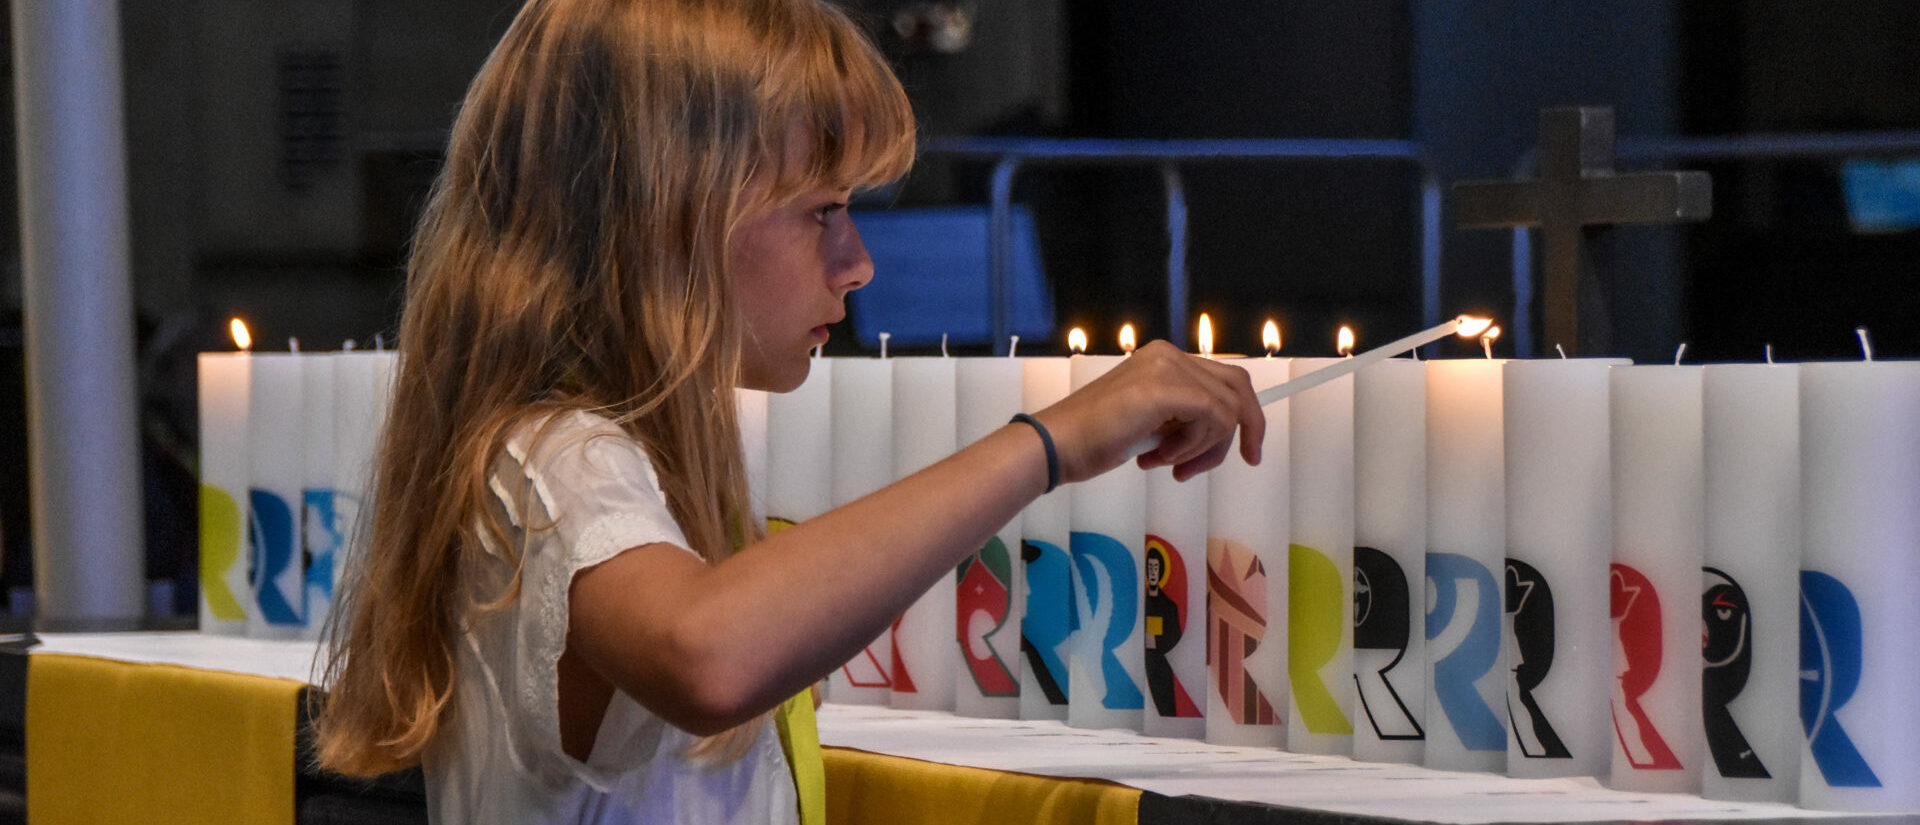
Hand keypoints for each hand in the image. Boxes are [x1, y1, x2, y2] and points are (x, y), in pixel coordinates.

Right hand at [1034, 340, 1264, 483]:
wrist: (1055, 446)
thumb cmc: (1093, 440)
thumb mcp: (1152, 424)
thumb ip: (1183, 417)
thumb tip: (1222, 431)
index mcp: (1163, 359)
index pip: (1226, 381)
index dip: (1245, 418)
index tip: (1248, 454)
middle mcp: (1168, 354)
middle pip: (1237, 389)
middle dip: (1241, 432)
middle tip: (1232, 463)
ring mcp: (1166, 367)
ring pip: (1226, 409)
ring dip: (1205, 449)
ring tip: (1168, 464)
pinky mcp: (1165, 388)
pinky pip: (1212, 418)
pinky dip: (1195, 447)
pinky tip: (1161, 458)